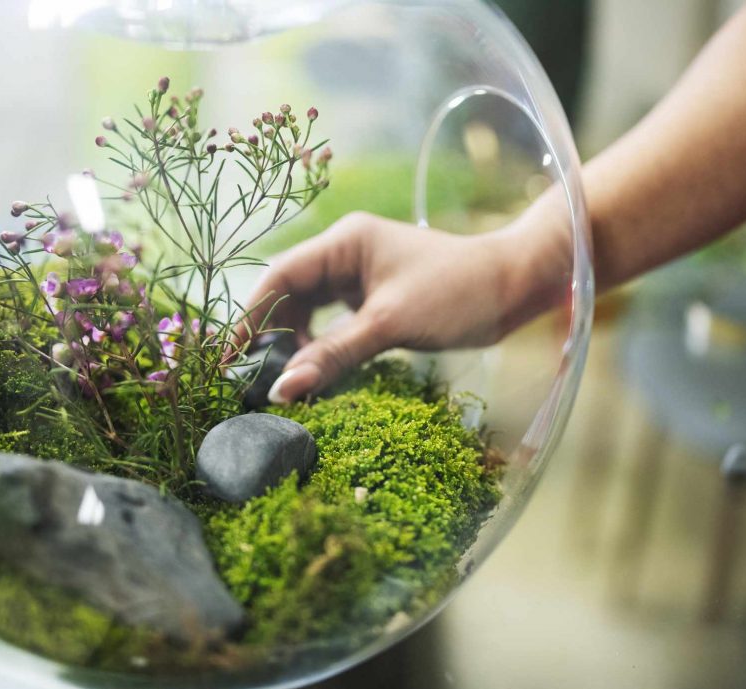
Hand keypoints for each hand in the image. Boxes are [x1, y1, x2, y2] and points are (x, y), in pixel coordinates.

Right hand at [237, 210, 564, 403]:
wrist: (515, 287)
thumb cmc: (457, 293)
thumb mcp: (389, 325)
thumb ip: (333, 356)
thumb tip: (281, 389)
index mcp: (344, 242)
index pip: (281, 277)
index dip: (251, 316)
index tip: (230, 357)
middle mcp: (346, 253)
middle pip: (290, 294)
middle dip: (272, 334)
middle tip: (255, 377)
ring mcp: (360, 276)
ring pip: (310, 310)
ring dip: (296, 344)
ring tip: (286, 380)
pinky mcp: (374, 298)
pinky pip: (333, 322)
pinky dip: (322, 346)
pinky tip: (316, 372)